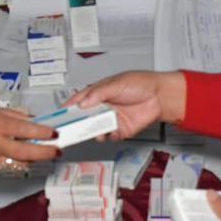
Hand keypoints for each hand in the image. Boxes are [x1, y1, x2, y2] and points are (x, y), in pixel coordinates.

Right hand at [0, 104, 59, 173]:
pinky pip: (10, 169)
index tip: (54, 132)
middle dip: (46, 152)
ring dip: (35, 160)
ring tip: (44, 154)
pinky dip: (20, 164)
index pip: (25, 129)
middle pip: (27, 152)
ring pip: (21, 164)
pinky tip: (26, 159)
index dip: (42, 132)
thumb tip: (31, 120)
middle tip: (57, 150)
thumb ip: (12, 115)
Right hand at [69, 71, 184, 140]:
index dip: (69, 107)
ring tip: (94, 129)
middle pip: (85, 117)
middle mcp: (104, 106)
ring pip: (95, 128)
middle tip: (71, 127)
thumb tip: (82, 103)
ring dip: (93, 131)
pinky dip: (108, 136)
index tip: (60, 114)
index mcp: (100, 93)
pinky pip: (109, 136)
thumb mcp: (116, 83)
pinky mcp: (121, 130)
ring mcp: (112, 118)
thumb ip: (98, 93)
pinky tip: (111, 131)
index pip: (79, 100)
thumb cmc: (141, 84)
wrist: (160, 97)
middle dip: (78, 122)